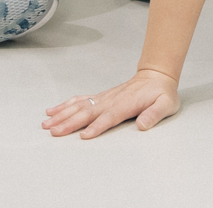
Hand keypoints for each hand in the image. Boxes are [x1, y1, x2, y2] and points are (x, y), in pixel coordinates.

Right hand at [42, 65, 179, 138]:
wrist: (157, 75)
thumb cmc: (162, 93)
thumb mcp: (166, 104)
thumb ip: (154, 114)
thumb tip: (143, 125)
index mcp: (126, 104)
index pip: (109, 117)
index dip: (96, 127)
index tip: (84, 136)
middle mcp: (111, 100)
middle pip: (88, 113)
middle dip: (70, 123)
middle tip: (54, 132)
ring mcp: (104, 98)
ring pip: (79, 106)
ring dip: (62, 115)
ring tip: (46, 124)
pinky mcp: (100, 97)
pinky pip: (80, 100)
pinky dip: (65, 105)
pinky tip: (52, 111)